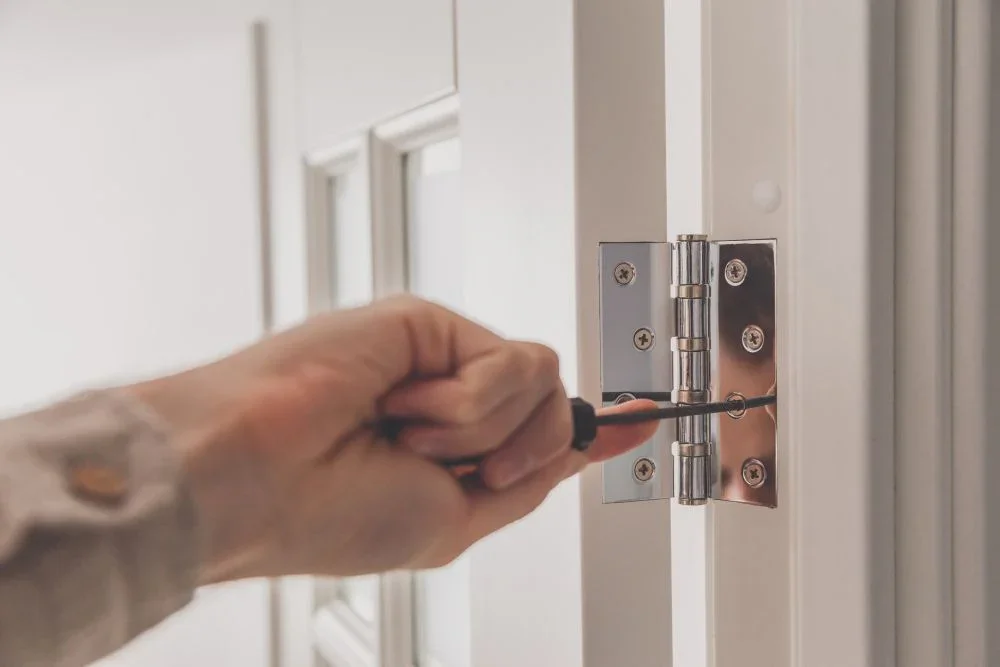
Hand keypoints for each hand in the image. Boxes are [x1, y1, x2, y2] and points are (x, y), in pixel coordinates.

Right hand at [128, 295, 657, 583]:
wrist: (260, 472)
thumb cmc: (330, 512)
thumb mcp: (454, 522)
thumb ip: (526, 481)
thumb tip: (586, 450)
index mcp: (455, 450)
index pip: (543, 429)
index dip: (592, 429)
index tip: (638, 421)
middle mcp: (453, 399)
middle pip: (552, 407)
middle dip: (514, 453)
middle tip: (446, 465)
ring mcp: (441, 360)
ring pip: (539, 382)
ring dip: (478, 432)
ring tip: (406, 435)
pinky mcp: (430, 322)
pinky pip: (508, 362)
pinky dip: (464, 403)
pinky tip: (402, 406)